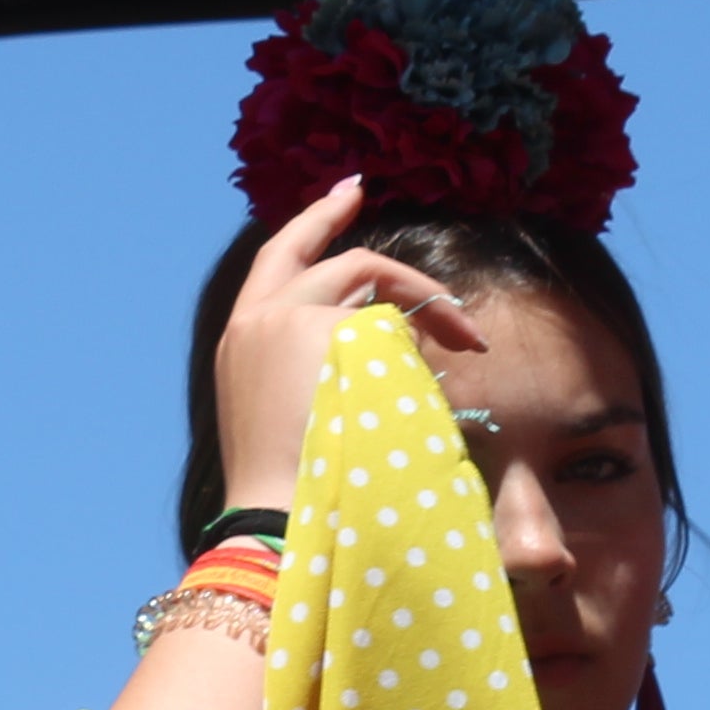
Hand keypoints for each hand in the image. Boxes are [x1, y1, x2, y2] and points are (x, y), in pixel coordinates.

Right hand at [211, 179, 481, 515]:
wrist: (276, 520)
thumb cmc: (292, 489)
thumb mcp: (288, 415)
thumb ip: (315, 367)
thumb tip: (378, 343)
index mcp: (241, 341)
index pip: (278, 263)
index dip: (312, 225)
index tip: (343, 199)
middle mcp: (257, 320)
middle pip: (323, 255)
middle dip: (340, 214)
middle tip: (359, 188)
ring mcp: (289, 319)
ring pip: (366, 279)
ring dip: (421, 299)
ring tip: (468, 336)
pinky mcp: (325, 330)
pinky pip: (394, 321)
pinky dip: (424, 339)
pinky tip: (444, 369)